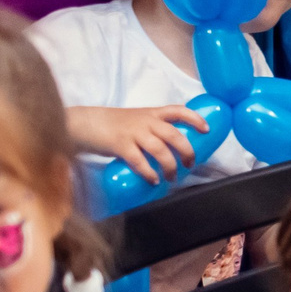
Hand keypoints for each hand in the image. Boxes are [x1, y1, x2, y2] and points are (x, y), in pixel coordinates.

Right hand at [71, 105, 209, 182]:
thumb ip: (152, 129)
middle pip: (174, 135)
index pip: (178, 110)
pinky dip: (150, 173)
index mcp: (152, 113)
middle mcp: (146, 121)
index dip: (195, 118)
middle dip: (187, 151)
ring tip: (172, 178)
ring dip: (170, 167)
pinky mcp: (120, 145)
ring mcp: (133, 133)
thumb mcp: (137, 120)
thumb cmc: (113, 124)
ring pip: (160, 150)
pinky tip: (154, 181)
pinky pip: (140, 161)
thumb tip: (171, 147)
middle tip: (190, 164)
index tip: (206, 129)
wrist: (84, 123)